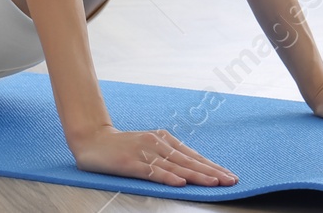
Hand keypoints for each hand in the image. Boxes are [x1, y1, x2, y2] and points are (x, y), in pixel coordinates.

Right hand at [70, 125, 237, 186]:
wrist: (91, 140)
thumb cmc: (123, 146)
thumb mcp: (149, 146)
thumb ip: (168, 156)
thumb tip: (194, 168)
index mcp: (163, 139)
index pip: (193, 156)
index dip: (212, 166)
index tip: (230, 176)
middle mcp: (157, 144)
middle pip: (189, 161)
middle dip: (212, 172)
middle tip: (230, 181)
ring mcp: (144, 153)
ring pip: (175, 167)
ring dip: (196, 176)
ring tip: (214, 183)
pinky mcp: (131, 164)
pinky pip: (152, 172)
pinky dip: (167, 177)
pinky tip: (180, 183)